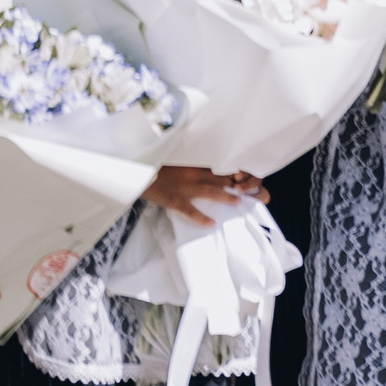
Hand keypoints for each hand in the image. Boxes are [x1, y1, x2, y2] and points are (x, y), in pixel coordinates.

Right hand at [144, 166, 266, 226]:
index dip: (232, 171)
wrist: (137, 171)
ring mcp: (184, 188)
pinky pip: (191, 210)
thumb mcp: (174, 162)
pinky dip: (202, 218)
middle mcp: (192, 174)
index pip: (218, 166)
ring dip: (226, 197)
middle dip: (235, 183)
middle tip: (248, 189)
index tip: (244, 175)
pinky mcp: (174, 200)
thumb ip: (190, 165)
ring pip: (211, 192)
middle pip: (219, 178)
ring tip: (238, 202)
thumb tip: (203, 169)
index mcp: (192, 164)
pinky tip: (212, 224)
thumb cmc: (154, 166)